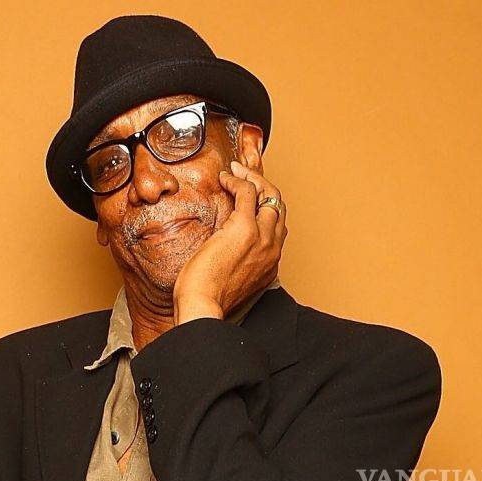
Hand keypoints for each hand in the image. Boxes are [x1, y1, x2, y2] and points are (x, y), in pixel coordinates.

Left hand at [173, 160, 287, 324]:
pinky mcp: (244, 229)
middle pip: (278, 207)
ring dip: (253, 179)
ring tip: (236, 172)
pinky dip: (238, 181)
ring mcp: (262, 238)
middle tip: (244, 176)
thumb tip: (222, 248)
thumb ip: (236, 262)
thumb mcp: (230, 279)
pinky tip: (226, 178)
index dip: (265, 206)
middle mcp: (273, 249)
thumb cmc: (208, 298)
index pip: (276, 226)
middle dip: (263, 187)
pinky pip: (248, 193)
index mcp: (270, 263)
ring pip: (269, 196)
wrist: (203, 307)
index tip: (250, 197)